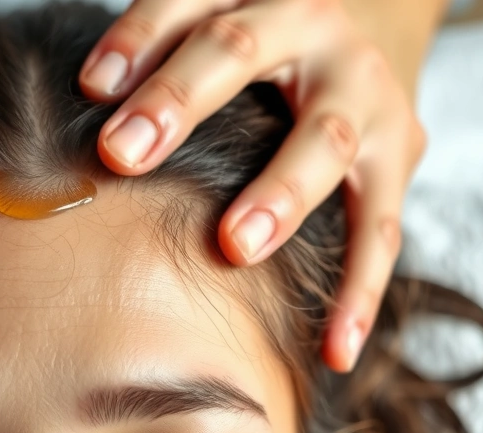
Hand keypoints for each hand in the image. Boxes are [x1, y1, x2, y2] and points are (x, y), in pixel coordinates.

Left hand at [80, 0, 431, 371]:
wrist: (356, 46)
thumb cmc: (253, 50)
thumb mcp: (209, 30)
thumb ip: (152, 56)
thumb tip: (82, 104)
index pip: (186, 6)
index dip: (137, 42)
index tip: (89, 88)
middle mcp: (313, 31)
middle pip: (243, 51)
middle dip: (182, 100)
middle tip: (125, 154)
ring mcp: (366, 92)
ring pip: (326, 139)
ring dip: (281, 193)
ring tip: (235, 247)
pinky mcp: (400, 154)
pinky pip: (383, 227)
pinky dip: (361, 291)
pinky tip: (335, 348)